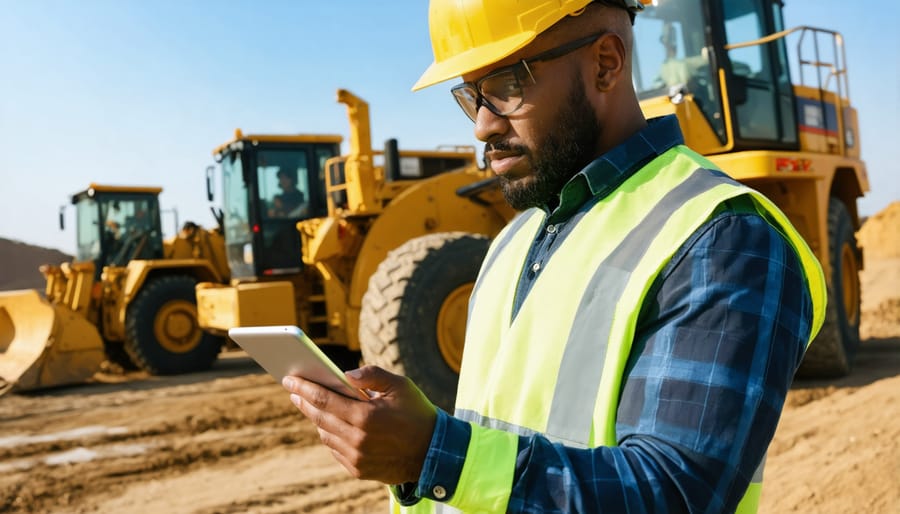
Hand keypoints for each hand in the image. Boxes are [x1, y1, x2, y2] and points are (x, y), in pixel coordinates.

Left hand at [282, 365, 436, 484]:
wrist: (434, 452)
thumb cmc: (417, 413)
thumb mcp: (400, 386)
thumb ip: (372, 375)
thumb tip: (345, 374)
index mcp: (367, 416)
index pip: (324, 399)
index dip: (304, 388)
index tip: (289, 379)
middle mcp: (358, 440)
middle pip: (319, 417)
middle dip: (304, 401)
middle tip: (293, 390)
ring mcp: (357, 457)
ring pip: (325, 434)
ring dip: (316, 418)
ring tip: (311, 405)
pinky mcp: (358, 470)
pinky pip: (335, 450)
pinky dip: (330, 435)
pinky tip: (329, 424)